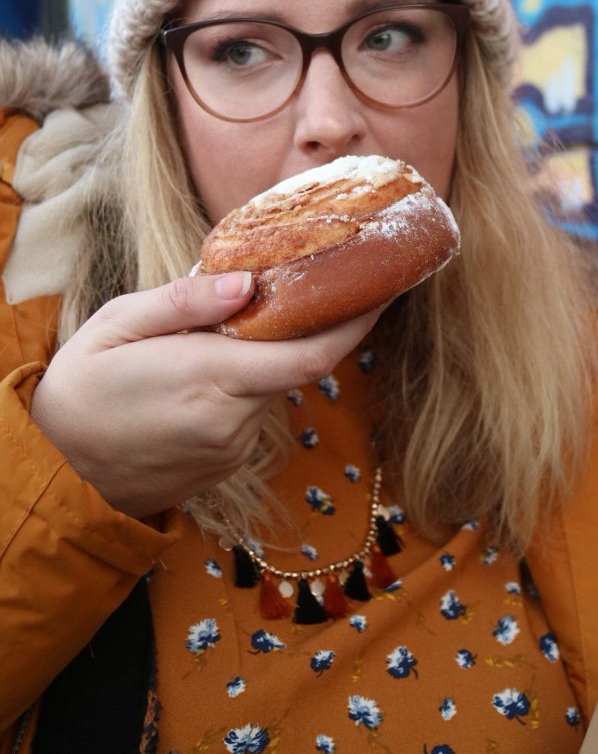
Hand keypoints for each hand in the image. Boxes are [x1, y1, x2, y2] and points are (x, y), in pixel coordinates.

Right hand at [31, 272, 380, 519]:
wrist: (59, 470)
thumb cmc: (83, 384)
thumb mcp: (118, 323)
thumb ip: (186, 302)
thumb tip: (249, 283)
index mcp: (211, 376)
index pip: (310, 355)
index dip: (355, 324)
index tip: (382, 292)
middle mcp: (233, 420)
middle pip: (294, 366)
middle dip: (296, 328)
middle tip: (279, 291)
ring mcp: (232, 449)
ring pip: (271, 389)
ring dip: (260, 360)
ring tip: (211, 338)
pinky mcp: (226, 466)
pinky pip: (252, 415)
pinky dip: (242, 388)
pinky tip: (201, 378)